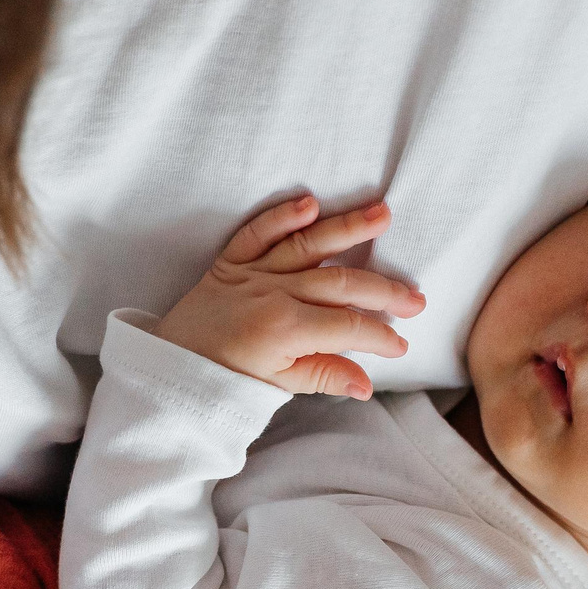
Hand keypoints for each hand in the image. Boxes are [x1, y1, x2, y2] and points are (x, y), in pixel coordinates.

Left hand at [153, 195, 424, 398]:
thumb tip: (367, 383)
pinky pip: (259, 232)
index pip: (348, 326)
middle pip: (341, 283)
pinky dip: (282, 215)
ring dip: (348, 228)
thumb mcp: (276, 385)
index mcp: (286, 330)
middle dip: (385, 290)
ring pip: (308, 245)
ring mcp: (253, 272)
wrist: (171, 364)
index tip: (401, 344)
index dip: (380, 335)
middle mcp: (273, 294)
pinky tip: (310, 204)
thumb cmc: (224, 376)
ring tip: (383, 215)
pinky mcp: (233, 260)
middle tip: (416, 298)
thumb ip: (324, 376)